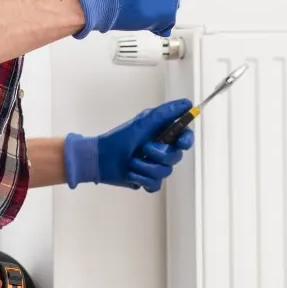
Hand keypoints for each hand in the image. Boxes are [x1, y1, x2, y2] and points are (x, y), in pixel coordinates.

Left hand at [63, 99, 195, 191]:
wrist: (99, 158)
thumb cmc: (119, 138)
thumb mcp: (143, 122)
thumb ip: (166, 112)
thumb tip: (187, 103)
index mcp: (162, 135)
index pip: (184, 137)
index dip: (186, 140)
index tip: (180, 142)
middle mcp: (160, 150)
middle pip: (176, 157)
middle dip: (159, 154)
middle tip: (144, 148)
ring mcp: (154, 166)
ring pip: (165, 172)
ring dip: (145, 166)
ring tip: (131, 162)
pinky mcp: (146, 180)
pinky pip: (155, 184)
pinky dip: (141, 179)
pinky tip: (131, 173)